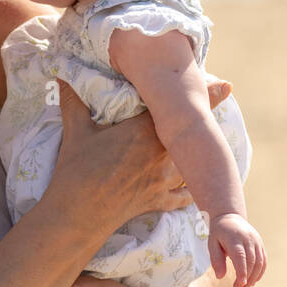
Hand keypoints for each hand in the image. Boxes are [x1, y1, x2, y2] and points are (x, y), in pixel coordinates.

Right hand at [44, 73, 235, 229]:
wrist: (78, 214)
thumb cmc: (77, 170)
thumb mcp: (75, 131)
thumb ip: (73, 100)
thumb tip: (61, 73)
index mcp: (145, 131)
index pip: (180, 109)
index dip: (206, 96)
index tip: (226, 86)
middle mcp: (162, 154)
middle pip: (193, 137)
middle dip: (204, 125)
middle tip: (216, 111)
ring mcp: (163, 180)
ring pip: (192, 166)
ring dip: (200, 157)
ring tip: (207, 149)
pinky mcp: (158, 201)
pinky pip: (183, 195)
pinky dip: (191, 190)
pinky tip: (194, 186)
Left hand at [207, 213, 266, 286]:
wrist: (230, 217)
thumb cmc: (219, 233)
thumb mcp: (212, 244)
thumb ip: (216, 260)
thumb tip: (220, 277)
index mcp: (234, 238)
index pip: (240, 257)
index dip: (242, 271)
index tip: (239, 284)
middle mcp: (248, 239)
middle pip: (251, 261)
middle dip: (247, 278)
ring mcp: (256, 241)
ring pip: (260, 262)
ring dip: (254, 277)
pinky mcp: (260, 244)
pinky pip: (263, 260)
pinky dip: (260, 271)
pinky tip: (253, 281)